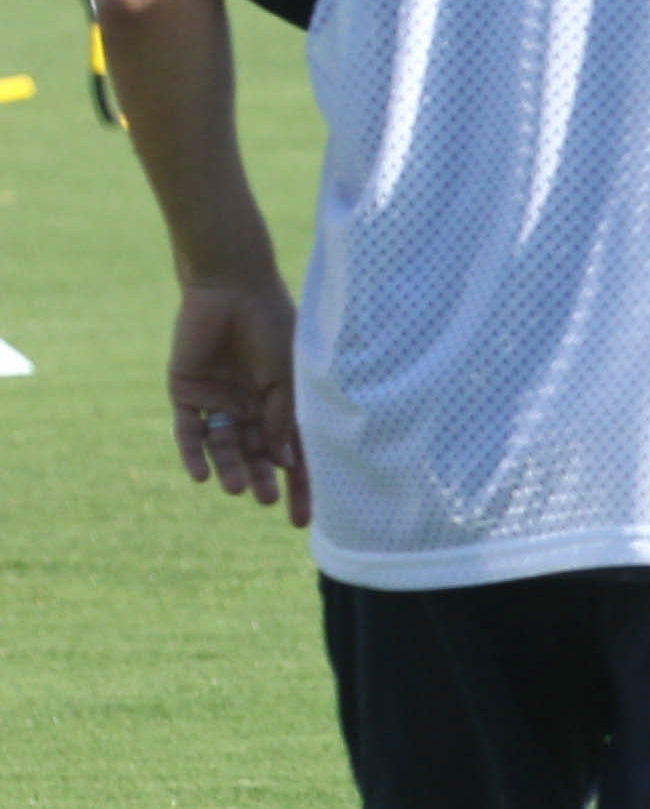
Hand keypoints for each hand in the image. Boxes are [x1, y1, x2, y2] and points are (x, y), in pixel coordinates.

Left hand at [167, 277, 308, 528]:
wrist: (230, 289)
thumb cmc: (272, 326)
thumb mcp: (287, 377)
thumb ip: (282, 418)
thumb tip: (285, 464)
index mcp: (283, 400)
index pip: (294, 451)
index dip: (301, 484)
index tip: (303, 519)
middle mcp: (252, 405)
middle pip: (258, 454)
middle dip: (263, 480)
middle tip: (267, 503)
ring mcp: (219, 400)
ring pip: (225, 446)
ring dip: (231, 469)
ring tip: (235, 489)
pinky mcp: (187, 392)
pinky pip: (190, 431)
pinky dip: (194, 454)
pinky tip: (202, 476)